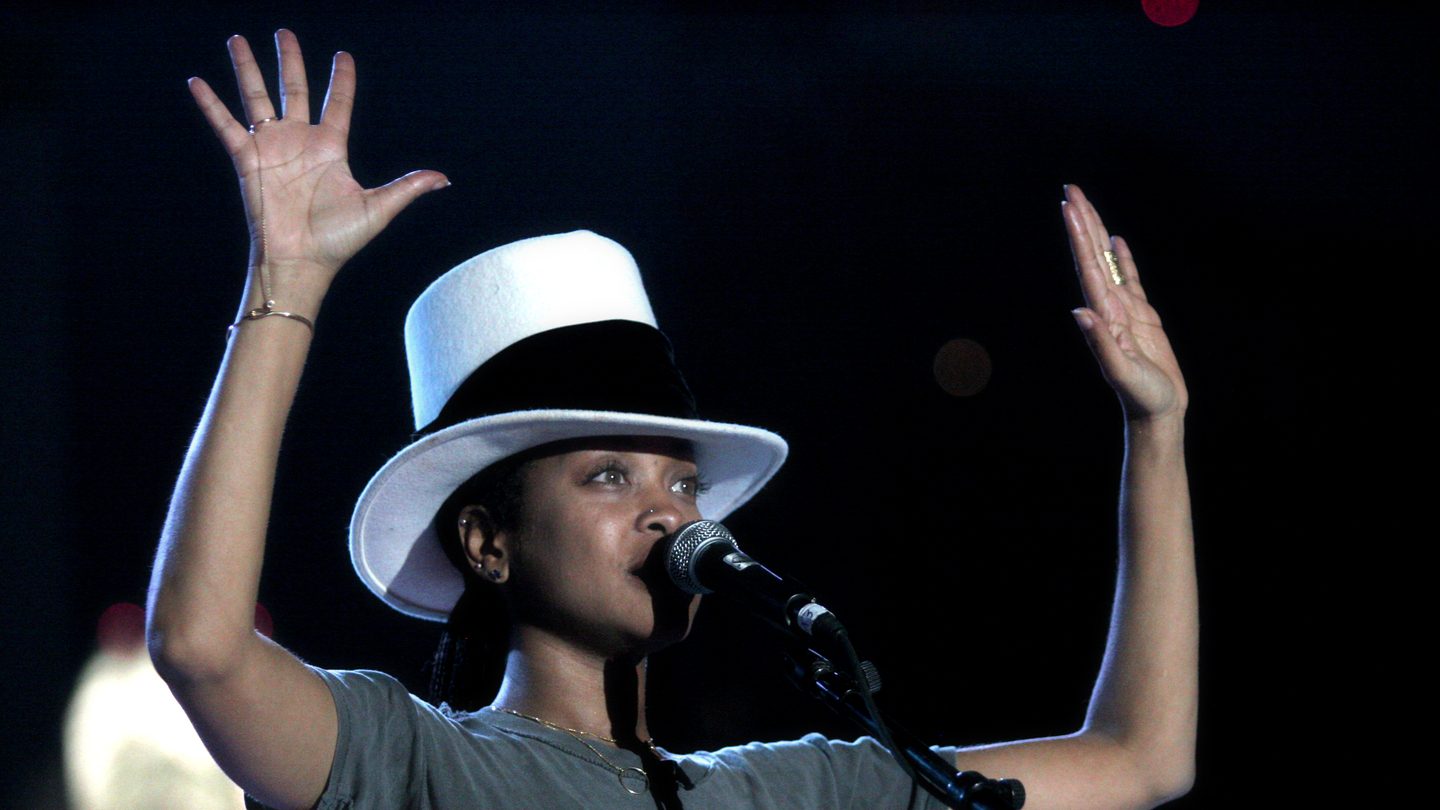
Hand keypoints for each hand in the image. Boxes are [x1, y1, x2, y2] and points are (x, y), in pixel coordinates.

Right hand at [189, 30, 447, 309]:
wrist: (301, 260)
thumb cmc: (338, 240)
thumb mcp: (379, 208)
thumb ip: (408, 187)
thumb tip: (444, 179)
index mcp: (331, 148)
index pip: (338, 104)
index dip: (342, 80)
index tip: (343, 56)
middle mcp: (300, 141)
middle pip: (294, 89)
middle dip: (290, 60)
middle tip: (284, 32)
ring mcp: (272, 147)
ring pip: (257, 97)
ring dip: (247, 68)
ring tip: (237, 40)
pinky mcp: (248, 159)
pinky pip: (226, 125)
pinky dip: (211, 105)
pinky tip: (197, 82)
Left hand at [1062, 185, 1187, 421]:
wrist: (1157, 412)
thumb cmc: (1141, 396)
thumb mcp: (1121, 371)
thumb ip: (1100, 343)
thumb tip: (1080, 313)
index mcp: (1103, 313)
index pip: (1087, 266)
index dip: (1079, 235)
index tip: (1069, 206)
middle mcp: (1108, 306)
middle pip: (1092, 254)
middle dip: (1083, 221)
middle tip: (1070, 189)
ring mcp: (1123, 309)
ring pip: (1107, 261)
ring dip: (1096, 233)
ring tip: (1086, 204)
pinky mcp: (1140, 316)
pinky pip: (1129, 278)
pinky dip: (1122, 258)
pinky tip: (1115, 241)